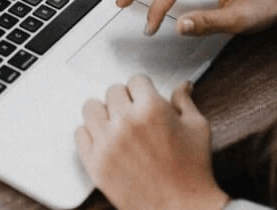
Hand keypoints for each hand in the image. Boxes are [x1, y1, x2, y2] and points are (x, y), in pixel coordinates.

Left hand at [75, 76, 229, 209]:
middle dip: (125, 99)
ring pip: (91, 108)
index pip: (136, 80)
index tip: (145, 97)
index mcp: (151, 109)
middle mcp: (126, 122)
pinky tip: (105, 139)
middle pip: (112, 91)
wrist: (182, 208)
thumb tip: (182, 85)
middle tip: (134, 113)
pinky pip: (79, 134)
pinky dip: (90, 134)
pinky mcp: (95, 163)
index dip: (143, 89)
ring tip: (116, 123)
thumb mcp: (197, 128)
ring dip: (104, 113)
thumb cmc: (192, 171)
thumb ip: (184, 102)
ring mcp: (107, 143)